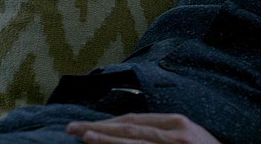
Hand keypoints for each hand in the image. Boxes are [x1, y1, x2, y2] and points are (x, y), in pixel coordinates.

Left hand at [66, 113, 221, 143]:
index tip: (86, 125)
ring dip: (106, 139)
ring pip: (133, 141)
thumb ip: (165, 132)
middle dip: (98, 127)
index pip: (134, 120)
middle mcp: (174, 133)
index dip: (107, 122)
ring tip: (83, 137)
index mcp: (177, 123)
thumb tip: (131, 130)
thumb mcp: (189, 137)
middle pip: (128, 128)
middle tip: (71, 128)